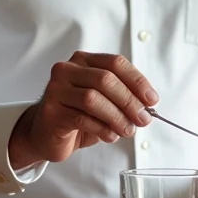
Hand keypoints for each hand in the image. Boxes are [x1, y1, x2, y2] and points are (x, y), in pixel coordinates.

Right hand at [8, 52, 157, 166]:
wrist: (45, 134)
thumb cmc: (78, 114)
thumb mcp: (103, 101)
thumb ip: (122, 98)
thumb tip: (147, 107)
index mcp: (83, 61)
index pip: (115, 63)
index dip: (137, 81)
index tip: (152, 100)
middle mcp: (67, 70)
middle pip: (106, 79)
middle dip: (129, 101)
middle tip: (144, 119)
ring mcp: (55, 90)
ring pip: (94, 99)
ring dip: (117, 117)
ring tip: (128, 130)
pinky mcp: (51, 112)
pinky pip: (82, 119)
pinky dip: (102, 129)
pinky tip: (110, 136)